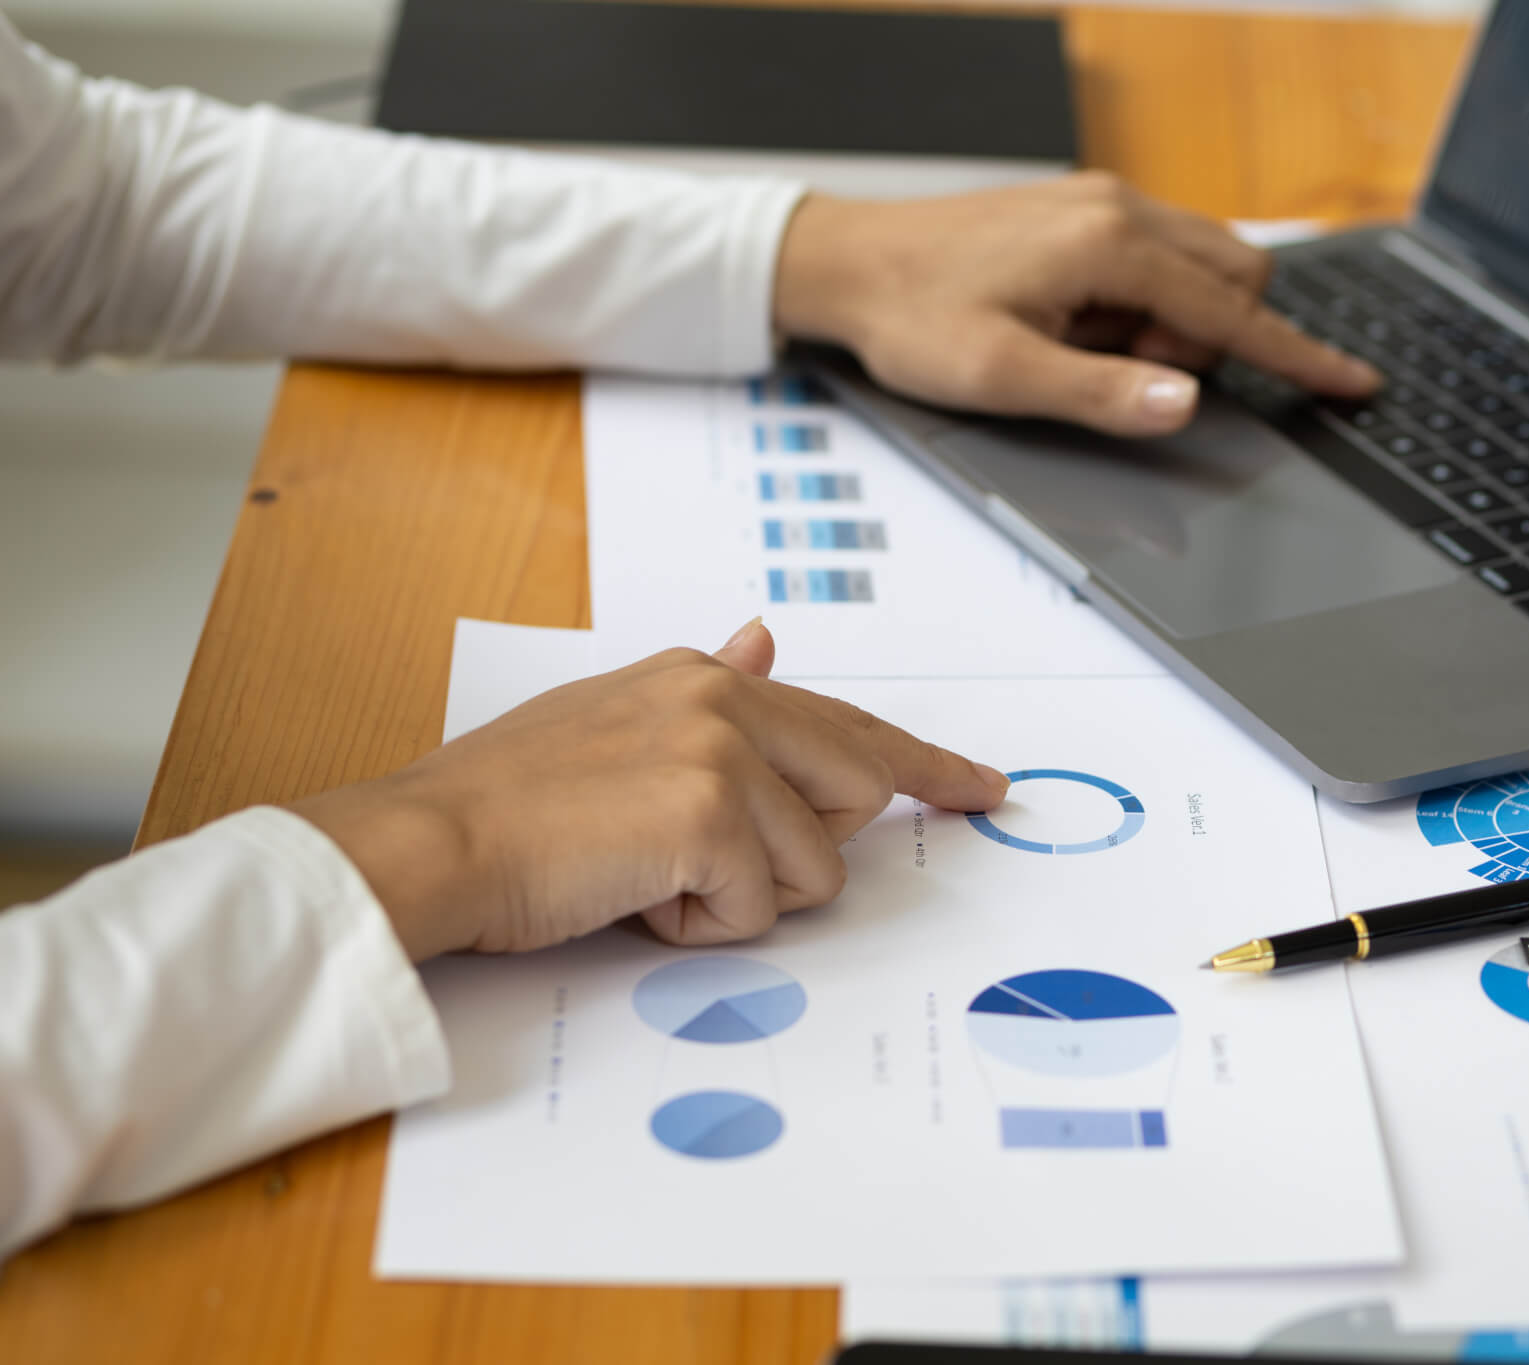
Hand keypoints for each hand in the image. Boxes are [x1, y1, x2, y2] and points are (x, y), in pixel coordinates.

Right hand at [291, 620, 1008, 960]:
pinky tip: (630, 896)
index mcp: (704, 675)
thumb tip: (765, 639)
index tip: (981, 788)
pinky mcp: (710, 814)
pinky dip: (700, 927)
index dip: (924, 765)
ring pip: (813, 868)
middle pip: (858, 789)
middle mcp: (723, 694)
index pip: (845, 721)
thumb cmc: (505, 804)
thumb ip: (703, 689)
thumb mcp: (613, 722)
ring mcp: (721, 750)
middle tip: (704, 865)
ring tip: (642, 874)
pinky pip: (760, 911)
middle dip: (802, 850)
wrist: (429, 844)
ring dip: (734, 899)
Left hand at [772, 172, 1380, 437]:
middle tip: (1119, 371)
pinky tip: (1081, 323)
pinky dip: (1146, 301)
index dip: (1297, 357)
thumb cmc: (914, 319)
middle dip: (1207, 339)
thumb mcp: (1002, 376)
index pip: (1232, 311)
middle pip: (1234, 278)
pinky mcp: (1086, 211)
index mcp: (1107, 246)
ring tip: (1090, 348)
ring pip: (1203, 264)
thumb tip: (1187, 400)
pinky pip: (1159, 257)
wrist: (849, 262)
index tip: (1353, 384)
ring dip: (1175, 320)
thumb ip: (1102, 392)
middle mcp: (1118, 208)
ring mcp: (1103, 203)